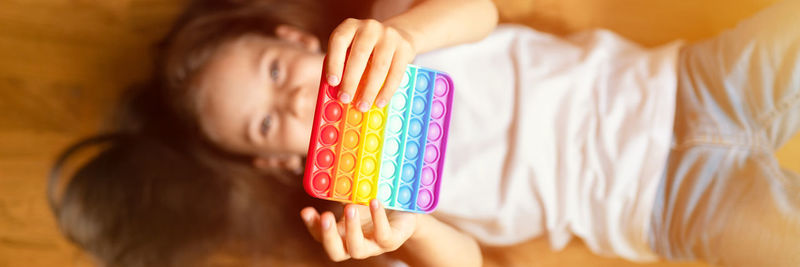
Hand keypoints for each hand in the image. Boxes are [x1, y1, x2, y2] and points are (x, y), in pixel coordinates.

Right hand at [300, 200, 417, 261]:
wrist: (406, 213)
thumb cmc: (377, 205)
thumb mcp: (358, 196)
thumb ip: (344, 190)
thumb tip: (332, 169)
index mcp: (342, 234)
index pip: (321, 236)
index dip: (312, 226)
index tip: (305, 210)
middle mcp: (355, 244)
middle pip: (335, 252)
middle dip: (328, 236)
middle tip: (325, 217)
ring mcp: (373, 246)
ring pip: (357, 249)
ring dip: (352, 229)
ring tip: (350, 207)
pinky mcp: (391, 241)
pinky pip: (383, 235)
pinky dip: (378, 219)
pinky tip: (374, 202)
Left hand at [325, 18, 415, 111]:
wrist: (398, 34)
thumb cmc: (366, 49)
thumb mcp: (350, 50)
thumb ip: (342, 67)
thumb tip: (334, 95)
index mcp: (350, 26)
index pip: (339, 41)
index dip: (334, 62)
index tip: (332, 82)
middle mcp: (369, 27)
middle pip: (360, 54)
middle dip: (351, 80)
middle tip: (345, 99)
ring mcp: (389, 36)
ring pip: (379, 66)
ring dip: (370, 90)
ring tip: (362, 105)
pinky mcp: (405, 48)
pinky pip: (396, 73)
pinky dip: (387, 90)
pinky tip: (380, 102)